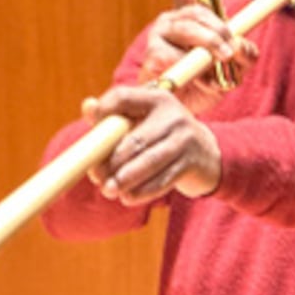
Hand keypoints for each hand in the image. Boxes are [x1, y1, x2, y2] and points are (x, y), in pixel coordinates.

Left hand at [82, 87, 221, 204]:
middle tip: (97, 177)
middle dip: (111, 163)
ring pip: (148, 163)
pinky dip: (142, 192)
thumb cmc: (163, 136)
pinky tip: (128, 197)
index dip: (102, 112)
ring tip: (109, 190)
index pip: (122, 97)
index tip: (91, 132)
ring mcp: (185, 140)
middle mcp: (174, 116)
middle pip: (134, 140)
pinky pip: (162, 181)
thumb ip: (116, 114)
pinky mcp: (191, 163)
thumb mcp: (144, 120)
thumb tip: (88, 107)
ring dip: (124, 180)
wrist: (207, 154)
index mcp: (158, 98)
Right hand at [137, 0, 257, 112]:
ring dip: (207, 44)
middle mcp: (173, 22)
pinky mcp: (150, 57)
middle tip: (231, 48)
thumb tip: (242, 45)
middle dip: (217, 27)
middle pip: (195, 11)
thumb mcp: (234, 69)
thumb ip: (245, 54)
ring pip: (185, 30)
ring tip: (221, 60)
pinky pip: (172, 57)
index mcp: (192, 18)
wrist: (181, 115)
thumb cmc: (204, 86)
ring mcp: (159, 37)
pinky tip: (198, 80)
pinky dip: (191, 70)